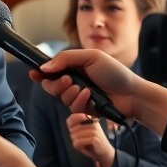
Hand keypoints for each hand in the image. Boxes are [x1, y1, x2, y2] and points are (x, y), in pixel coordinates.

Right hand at [31, 49, 166, 136]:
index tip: (34, 73)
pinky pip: (72, 109)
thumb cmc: (115, 73)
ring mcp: (78, 96)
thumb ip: (65, 59)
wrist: (132, 94)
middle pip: (50, 86)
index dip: (40, 72)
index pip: (50, 69)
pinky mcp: (84, 109)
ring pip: (60, 98)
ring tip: (85, 89)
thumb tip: (44, 67)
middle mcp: (73, 81)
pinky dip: (80, 102)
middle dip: (56, 84)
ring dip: (71, 93)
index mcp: (74, 67)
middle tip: (68, 80)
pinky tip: (91, 97)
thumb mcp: (90, 57)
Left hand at [66, 113, 114, 166]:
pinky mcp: (94, 139)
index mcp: (90, 118)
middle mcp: (92, 122)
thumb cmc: (93, 142)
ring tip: (84, 144)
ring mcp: (94, 130)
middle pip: (72, 129)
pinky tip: (84, 148)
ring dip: (76, 143)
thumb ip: (76, 126)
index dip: (70, 126)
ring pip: (74, 136)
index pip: (72, 117)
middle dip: (74, 137)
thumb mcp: (85, 132)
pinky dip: (78, 147)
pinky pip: (77, 142)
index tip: (74, 131)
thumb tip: (70, 126)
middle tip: (82, 141)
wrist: (105, 152)